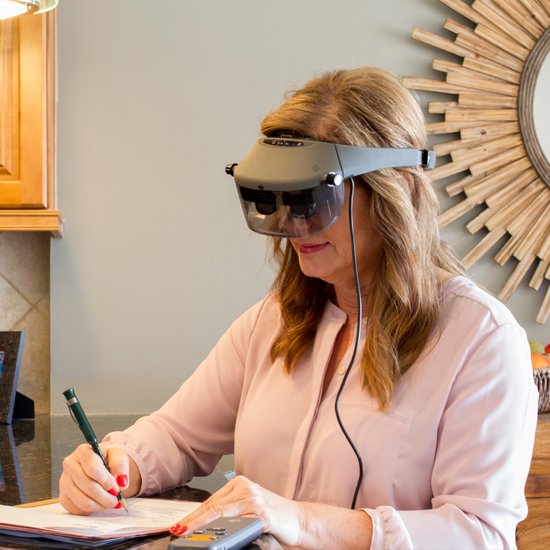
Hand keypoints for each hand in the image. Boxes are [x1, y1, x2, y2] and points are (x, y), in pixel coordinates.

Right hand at [59, 444, 139, 514]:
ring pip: (83, 501)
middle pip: (88, 486)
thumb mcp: (118, 454)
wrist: (101, 464)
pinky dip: (93, 509)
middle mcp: (70, 466)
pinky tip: (100, 503)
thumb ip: (120, 465)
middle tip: (117, 499)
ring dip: (101, 505)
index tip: (117, 488)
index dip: (106, 481)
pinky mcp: (64, 497)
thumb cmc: (108, 458)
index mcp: (82, 452)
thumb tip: (121, 481)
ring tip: (111, 501)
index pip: (92, 468)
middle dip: (106, 496)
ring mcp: (64, 482)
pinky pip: (79, 509)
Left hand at [169, 476, 303, 546]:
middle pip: (212, 505)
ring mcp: (253, 499)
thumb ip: (230, 515)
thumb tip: (206, 525)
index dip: (193, 515)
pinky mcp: (262, 514)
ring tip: (186, 532)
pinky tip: (212, 535)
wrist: (301, 521)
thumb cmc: (275, 520)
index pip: (211, 501)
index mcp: (240, 485)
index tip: (179, 525)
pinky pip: (237, 523)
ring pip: (220, 512)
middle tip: (177, 530)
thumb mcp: (248, 513)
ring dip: (200, 525)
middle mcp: (246, 488)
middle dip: (192, 520)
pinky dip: (222, 530)